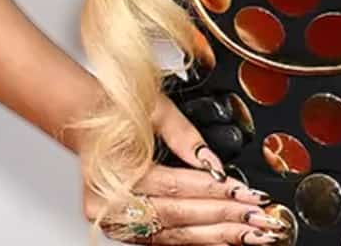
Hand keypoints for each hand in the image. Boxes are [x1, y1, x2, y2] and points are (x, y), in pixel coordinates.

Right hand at [82, 94, 286, 243]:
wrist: (82, 119)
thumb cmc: (117, 109)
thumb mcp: (156, 109)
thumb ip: (186, 137)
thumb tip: (213, 164)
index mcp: (116, 172)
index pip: (175, 187)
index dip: (215, 191)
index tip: (246, 192)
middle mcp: (111, 204)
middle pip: (178, 217)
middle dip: (224, 218)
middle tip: (258, 218)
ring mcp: (114, 221)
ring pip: (174, 235)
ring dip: (216, 236)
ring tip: (249, 234)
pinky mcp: (122, 229)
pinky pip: (165, 239)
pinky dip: (197, 240)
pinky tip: (222, 239)